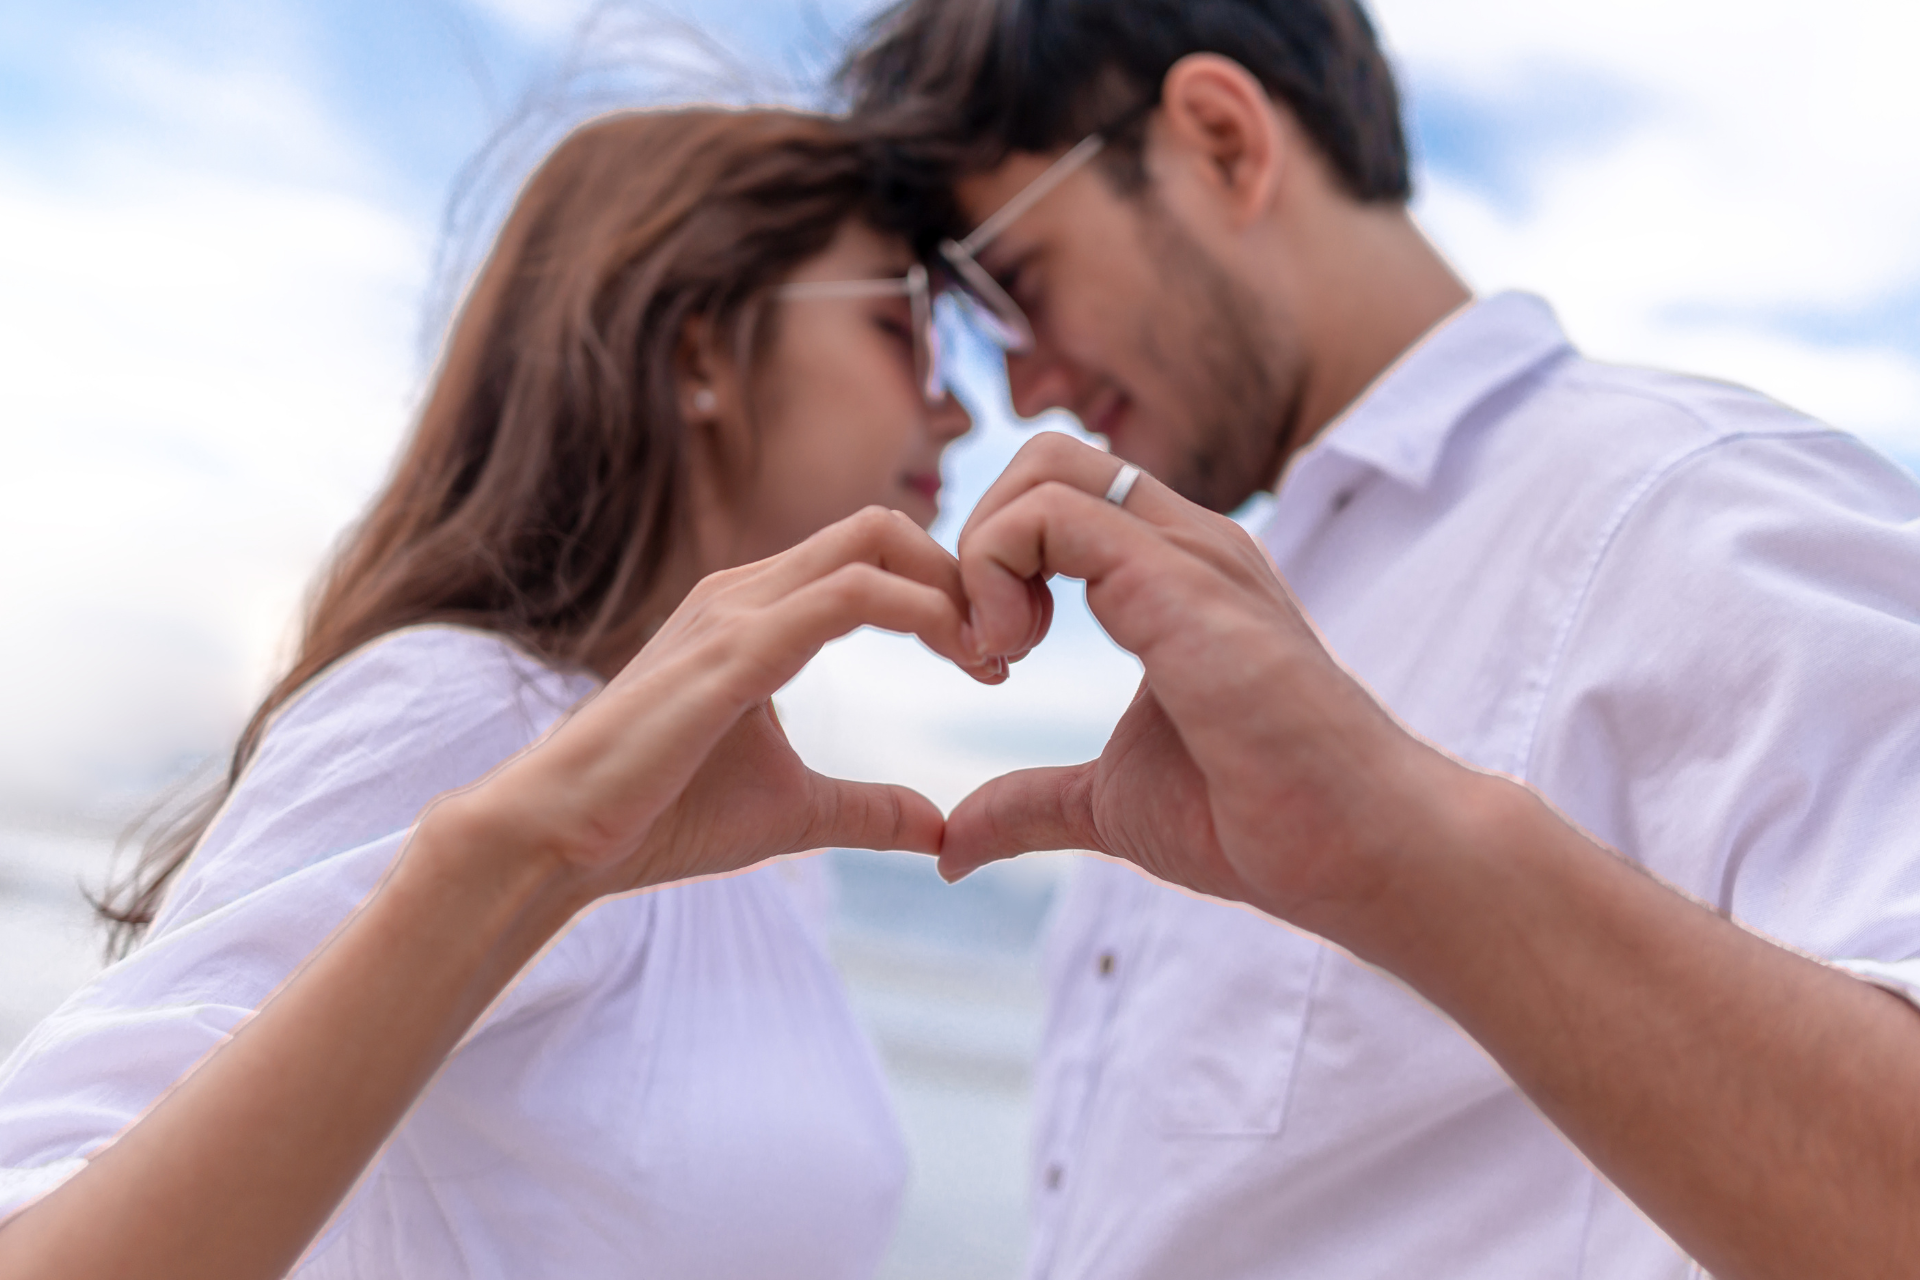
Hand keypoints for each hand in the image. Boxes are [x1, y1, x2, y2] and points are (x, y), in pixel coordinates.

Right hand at [442, 506, 1003, 904]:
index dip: (948, 590)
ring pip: (874, 545)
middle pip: (883, 530)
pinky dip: (924, 613)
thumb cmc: (659, 817)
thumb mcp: (793, 810)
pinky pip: (849, 596)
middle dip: (964, 574)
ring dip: (956, 590)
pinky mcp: (732, 650)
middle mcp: (746, 591)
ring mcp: (736, 611)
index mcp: (757, 612)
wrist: (558, 841)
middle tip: (1013, 648)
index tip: (997, 659)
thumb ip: (867, 809)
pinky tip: (965, 658)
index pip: (874, 555)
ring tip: (998, 658)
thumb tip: (941, 827)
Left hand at [944, 433, 1451, 933]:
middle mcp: (1185, 543)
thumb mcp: (1110, 804)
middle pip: (1044, 457)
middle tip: (981, 644)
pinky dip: (994, 570)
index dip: (992, 563)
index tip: (988, 661)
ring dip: (980, 553)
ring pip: (1043, 466)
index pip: (1057, 497)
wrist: (1358, 850)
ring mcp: (1189, 552)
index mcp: (1172, 574)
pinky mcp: (1180, 582)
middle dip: (976, 537)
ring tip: (996, 653)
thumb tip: (953, 847)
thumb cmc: (1257, 822)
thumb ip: (1031, 804)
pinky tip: (1010, 657)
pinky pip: (1051, 515)